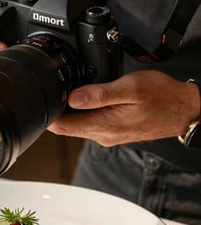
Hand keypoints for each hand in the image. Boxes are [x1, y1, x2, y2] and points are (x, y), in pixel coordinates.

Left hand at [48, 70, 200, 144]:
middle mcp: (101, 135)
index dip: (47, 114)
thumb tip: (72, 98)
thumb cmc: (162, 98)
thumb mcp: (130, 88)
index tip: (41, 99)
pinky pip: (90, 123)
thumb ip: (99, 94)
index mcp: (103, 125)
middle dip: (56, 110)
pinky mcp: (112, 131)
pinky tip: (88, 98)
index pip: (62, 127)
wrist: (183, 111)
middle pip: (66, 126)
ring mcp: (107, 135)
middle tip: (52, 89)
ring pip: (77, 124)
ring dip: (70, 110)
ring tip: (69, 90)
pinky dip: (84, 111)